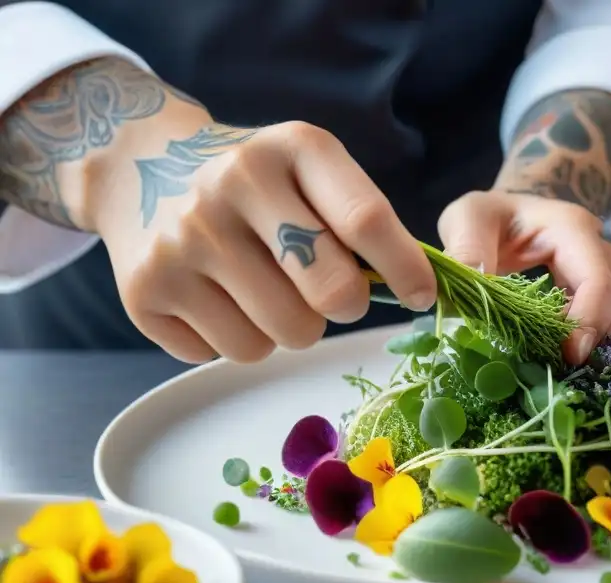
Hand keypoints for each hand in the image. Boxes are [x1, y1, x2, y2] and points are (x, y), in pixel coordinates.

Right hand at [92, 115, 435, 362]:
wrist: (137, 165)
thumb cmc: (252, 180)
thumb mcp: (306, 168)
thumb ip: (357, 219)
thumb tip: (416, 291)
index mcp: (290, 149)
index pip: (365, 220)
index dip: (406, 270)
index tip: (422, 296)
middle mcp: (231, 186)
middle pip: (331, 294)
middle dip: (344, 305)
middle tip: (329, 293)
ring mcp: (182, 241)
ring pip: (281, 337)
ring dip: (287, 327)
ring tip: (263, 288)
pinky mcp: (144, 292)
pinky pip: (227, 354)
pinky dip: (235, 337)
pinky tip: (217, 297)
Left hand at [438, 190, 610, 364]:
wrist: (507, 214)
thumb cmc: (491, 215)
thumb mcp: (468, 218)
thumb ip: (466, 250)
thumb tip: (460, 299)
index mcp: (573, 231)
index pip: (598, 280)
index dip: (590, 320)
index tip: (570, 355)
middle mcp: (601, 254)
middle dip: (603, 346)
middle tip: (572, 378)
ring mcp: (607, 277)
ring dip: (607, 353)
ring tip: (574, 379)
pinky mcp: (601, 300)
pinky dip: (599, 351)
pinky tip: (571, 370)